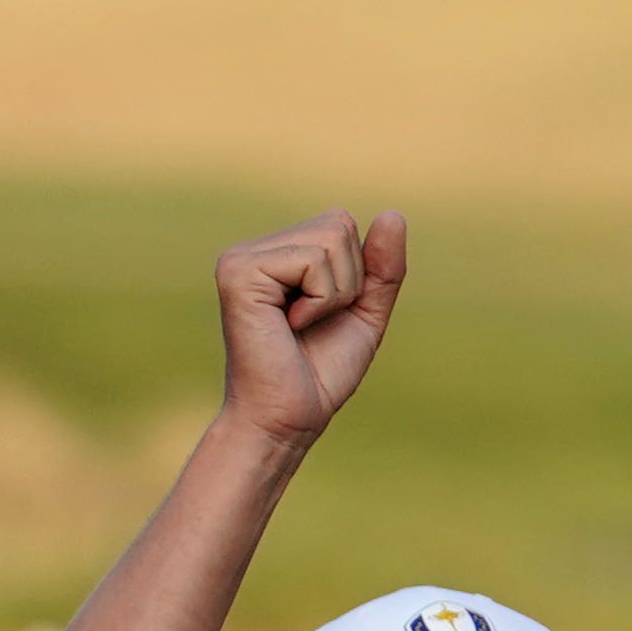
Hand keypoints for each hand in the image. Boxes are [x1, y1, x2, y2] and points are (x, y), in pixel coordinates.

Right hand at [210, 207, 406, 443]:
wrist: (290, 417)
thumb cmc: (321, 370)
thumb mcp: (365, 311)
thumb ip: (382, 266)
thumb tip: (393, 214)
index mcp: (277, 254)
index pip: (341, 223)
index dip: (356, 273)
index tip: (327, 313)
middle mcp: (253, 249)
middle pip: (338, 224)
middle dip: (349, 281)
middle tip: (314, 321)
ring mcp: (240, 258)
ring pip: (330, 239)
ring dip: (336, 293)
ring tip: (301, 324)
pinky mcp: (238, 272)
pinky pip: (312, 261)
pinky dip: (320, 300)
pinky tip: (289, 325)